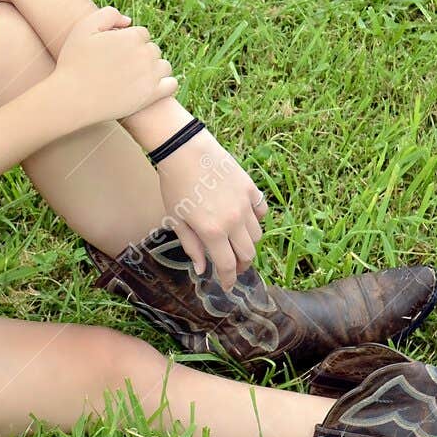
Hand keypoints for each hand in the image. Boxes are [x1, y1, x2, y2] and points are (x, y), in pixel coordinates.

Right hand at [50, 6, 177, 124]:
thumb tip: (128, 21)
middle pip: (152, 49)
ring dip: (153, 68)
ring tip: (134, 76)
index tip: (114, 52)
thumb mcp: (83, 28)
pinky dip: (165, 83)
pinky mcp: (152, 96)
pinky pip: (171, 84)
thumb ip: (108, 14)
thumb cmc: (74, 62)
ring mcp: (150, 76)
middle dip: (140, 54)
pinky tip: (150, 86)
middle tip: (120, 66)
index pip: (141, 34)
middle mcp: (145, 55)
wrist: (72, 98)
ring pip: (163, 65)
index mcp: (132, 37)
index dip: (127, 41)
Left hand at [155, 130, 267, 291]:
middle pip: (247, 254)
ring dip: (247, 244)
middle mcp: (233, 221)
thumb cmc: (175, 185)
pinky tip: (245, 219)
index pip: (228, 265)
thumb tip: (201, 269)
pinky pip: (261, 211)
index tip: (228, 286)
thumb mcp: (176, 220)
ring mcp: (244, 204)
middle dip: (240, 265)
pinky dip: (256, 219)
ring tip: (236, 243)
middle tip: (232, 266)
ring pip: (257, 235)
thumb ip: (191, 246)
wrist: (185, 150)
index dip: (229, 279)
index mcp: (212, 232)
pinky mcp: (250, 189)